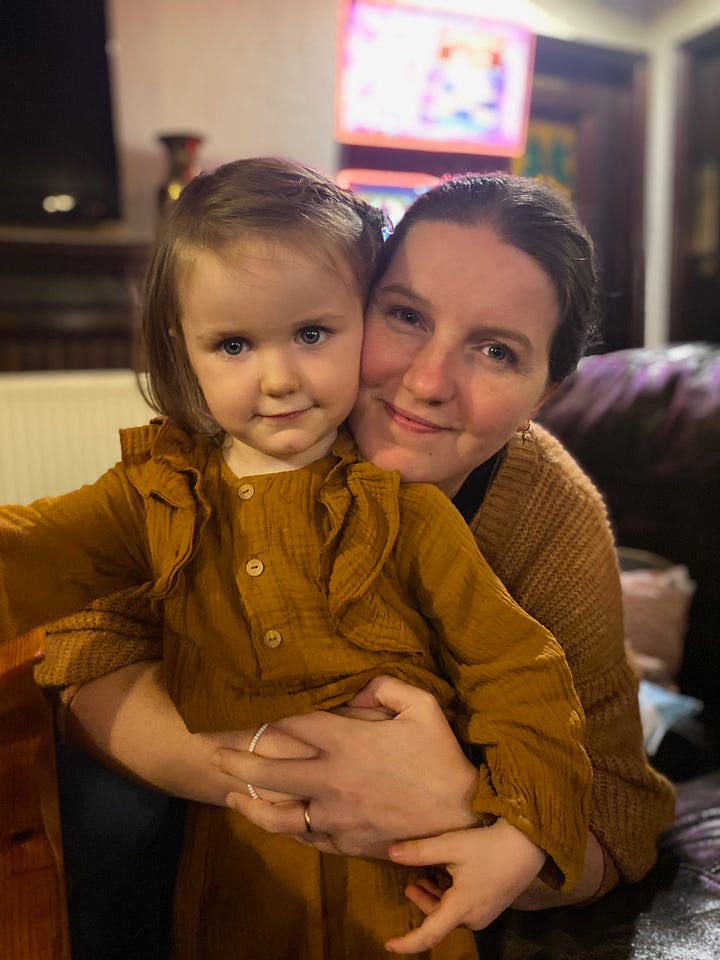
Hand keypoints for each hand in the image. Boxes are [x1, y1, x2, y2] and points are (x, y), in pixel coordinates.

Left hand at [216, 675, 479, 858]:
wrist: (464, 819)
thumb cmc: (444, 758)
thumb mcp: (423, 707)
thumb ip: (386, 687)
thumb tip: (357, 685)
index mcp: (348, 742)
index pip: (292, 725)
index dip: (263, 718)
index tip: (242, 713)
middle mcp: (332, 780)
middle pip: (268, 772)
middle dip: (235, 761)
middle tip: (213, 754)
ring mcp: (335, 816)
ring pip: (277, 814)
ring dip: (248, 804)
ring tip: (230, 795)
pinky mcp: (345, 843)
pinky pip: (303, 838)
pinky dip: (283, 829)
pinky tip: (272, 821)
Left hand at [383, 819, 546, 954]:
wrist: (528, 845)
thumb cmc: (488, 846)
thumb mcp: (451, 845)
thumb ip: (421, 852)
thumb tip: (391, 853)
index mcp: (461, 908)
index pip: (429, 934)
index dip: (408, 942)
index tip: (389, 944)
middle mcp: (473, 918)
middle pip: (439, 919)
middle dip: (422, 903)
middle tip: (410, 885)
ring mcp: (484, 914)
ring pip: (451, 913)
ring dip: (434, 898)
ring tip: (422, 880)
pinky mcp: (492, 906)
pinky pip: (464, 908)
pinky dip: (449, 897)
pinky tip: (445, 877)